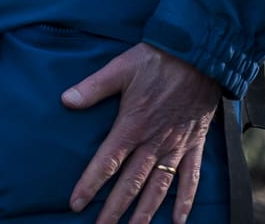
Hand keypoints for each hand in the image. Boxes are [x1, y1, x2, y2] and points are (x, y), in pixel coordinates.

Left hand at [62, 42, 218, 223]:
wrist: (199, 57)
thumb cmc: (156, 61)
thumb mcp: (119, 69)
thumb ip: (92, 87)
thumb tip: (65, 100)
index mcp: (132, 126)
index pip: (106, 162)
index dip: (90, 184)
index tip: (76, 203)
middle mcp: (154, 143)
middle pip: (131, 183)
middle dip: (115, 209)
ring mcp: (176, 147)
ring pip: (159, 187)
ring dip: (146, 212)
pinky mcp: (194, 145)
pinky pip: (191, 178)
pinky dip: (185, 200)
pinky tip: (179, 220)